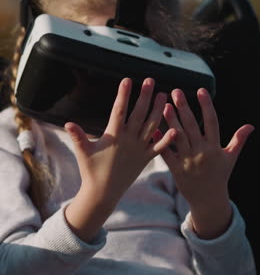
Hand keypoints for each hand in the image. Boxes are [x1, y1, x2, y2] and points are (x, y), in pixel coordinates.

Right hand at [64, 77, 175, 241]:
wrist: (103, 193)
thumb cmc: (91, 171)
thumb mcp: (83, 152)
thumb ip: (77, 136)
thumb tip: (67, 123)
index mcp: (113, 136)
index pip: (119, 111)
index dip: (123, 95)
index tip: (127, 81)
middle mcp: (129, 141)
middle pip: (139, 114)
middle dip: (145, 97)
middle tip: (150, 80)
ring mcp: (139, 150)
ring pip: (152, 127)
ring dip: (158, 110)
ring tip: (163, 95)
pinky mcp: (146, 159)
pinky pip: (159, 148)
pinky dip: (167, 139)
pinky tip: (176, 128)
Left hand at [160, 88, 253, 238]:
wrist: (209, 200)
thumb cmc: (220, 176)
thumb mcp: (230, 158)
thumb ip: (238, 140)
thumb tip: (251, 126)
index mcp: (215, 147)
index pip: (211, 122)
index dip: (206, 106)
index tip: (201, 90)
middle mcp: (202, 152)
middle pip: (192, 127)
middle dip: (184, 108)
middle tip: (176, 92)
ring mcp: (188, 162)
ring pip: (179, 138)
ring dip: (171, 122)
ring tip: (164, 106)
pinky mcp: (177, 170)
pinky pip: (167, 155)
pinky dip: (160, 143)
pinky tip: (153, 130)